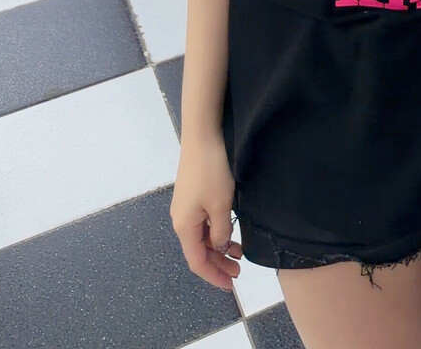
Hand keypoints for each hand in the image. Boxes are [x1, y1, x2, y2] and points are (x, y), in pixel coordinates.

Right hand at [171, 133, 240, 289]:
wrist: (202, 135)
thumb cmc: (212, 171)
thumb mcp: (220, 205)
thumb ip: (220, 231)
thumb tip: (218, 247)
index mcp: (184, 226)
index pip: (197, 261)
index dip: (213, 275)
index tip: (231, 285)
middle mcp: (181, 219)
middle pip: (199, 250)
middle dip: (218, 263)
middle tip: (239, 271)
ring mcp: (185, 206)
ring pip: (202, 236)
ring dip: (219, 247)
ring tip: (239, 252)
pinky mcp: (192, 194)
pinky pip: (203, 222)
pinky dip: (217, 230)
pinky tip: (230, 230)